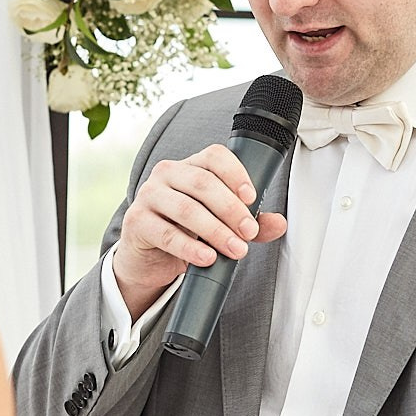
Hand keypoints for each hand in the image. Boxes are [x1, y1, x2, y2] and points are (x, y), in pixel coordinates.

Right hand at [110, 144, 286, 318]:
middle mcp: (167, 174)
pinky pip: (166, 233)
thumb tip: (279, 223)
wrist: (149, 259)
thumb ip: (250, 223)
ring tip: (236, 250)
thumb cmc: (186, 232)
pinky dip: (190, 247)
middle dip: (231, 209)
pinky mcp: (136, 222)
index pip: (214, 156)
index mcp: (190, 166)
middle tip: (249, 232)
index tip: (252, 197)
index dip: (235, 173)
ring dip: (215, 231)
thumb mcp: (221, 225)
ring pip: (186, 208)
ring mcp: (148, 195)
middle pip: (203, 183)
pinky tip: (207, 257)